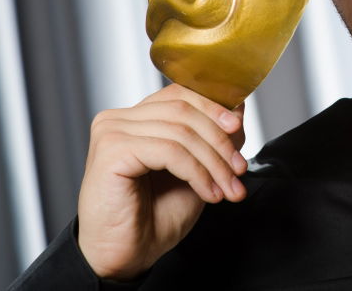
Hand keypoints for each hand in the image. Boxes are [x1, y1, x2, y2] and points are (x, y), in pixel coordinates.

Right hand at [77, 83, 247, 280]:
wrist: (127, 256)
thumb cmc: (155, 215)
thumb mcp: (196, 169)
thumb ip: (212, 137)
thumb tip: (238, 108)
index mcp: (136, 118)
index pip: (182, 93)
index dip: (215, 108)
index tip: (239, 131)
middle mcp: (119, 119)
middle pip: (185, 110)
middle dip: (220, 142)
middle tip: (240, 170)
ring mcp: (112, 132)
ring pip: (181, 132)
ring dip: (214, 162)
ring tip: (228, 188)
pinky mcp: (112, 151)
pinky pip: (170, 151)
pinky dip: (197, 172)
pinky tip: (209, 193)